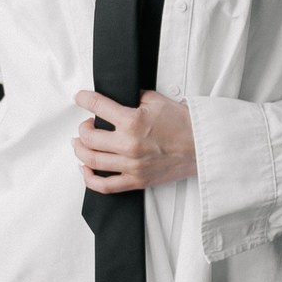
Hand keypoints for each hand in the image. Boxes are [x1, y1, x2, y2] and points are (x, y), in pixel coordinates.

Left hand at [72, 89, 196, 191]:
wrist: (201, 146)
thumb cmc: (182, 123)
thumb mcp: (156, 100)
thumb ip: (132, 97)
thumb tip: (115, 96)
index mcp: (132, 121)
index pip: (97, 106)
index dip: (83, 99)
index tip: (80, 98)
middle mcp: (128, 144)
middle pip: (88, 137)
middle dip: (82, 128)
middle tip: (86, 125)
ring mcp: (131, 165)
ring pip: (91, 160)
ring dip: (80, 150)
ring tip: (80, 144)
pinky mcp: (136, 181)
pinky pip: (105, 185)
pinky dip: (89, 178)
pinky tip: (86, 169)